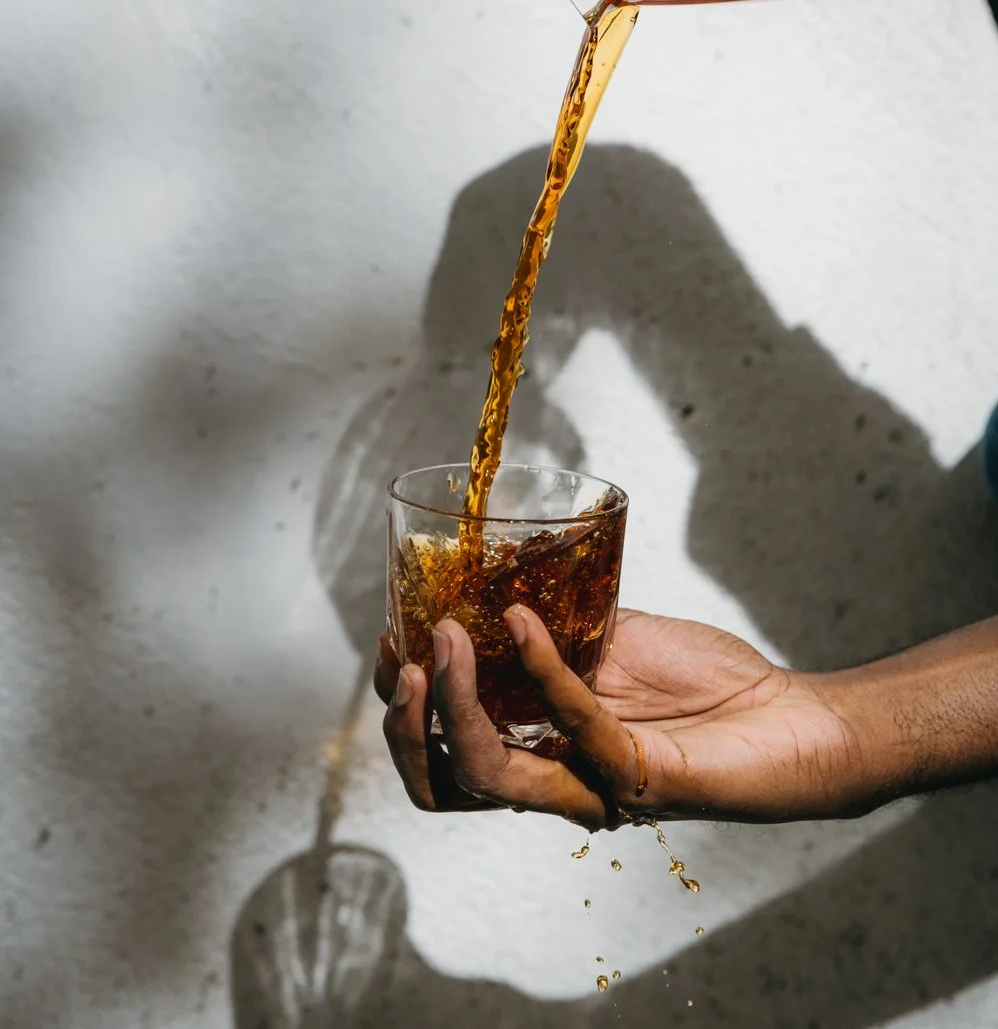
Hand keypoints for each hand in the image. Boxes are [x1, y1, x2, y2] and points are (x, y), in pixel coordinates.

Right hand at [375, 606, 868, 827]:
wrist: (794, 717)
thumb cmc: (710, 684)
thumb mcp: (611, 640)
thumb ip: (557, 629)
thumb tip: (498, 582)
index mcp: (541, 751)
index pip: (445, 754)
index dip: (406, 706)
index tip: (393, 635)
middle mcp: (557, 781)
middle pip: (445, 783)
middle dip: (409, 720)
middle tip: (402, 651)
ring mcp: (593, 787)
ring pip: (489, 770)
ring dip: (455, 701)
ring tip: (445, 635)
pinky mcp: (638, 777)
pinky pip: (574, 721)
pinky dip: (542, 665)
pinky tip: (523, 619)